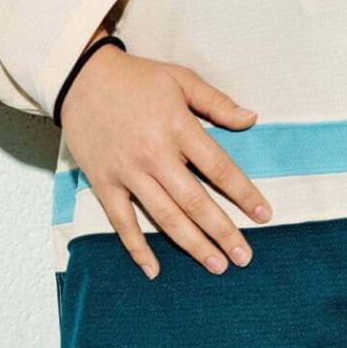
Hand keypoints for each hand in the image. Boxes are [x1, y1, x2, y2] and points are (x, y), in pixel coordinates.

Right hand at [59, 25, 273, 281]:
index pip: (219, 167)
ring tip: (216, 265)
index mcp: (178, 127)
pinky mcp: (104, 183)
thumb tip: (252, 118)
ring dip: (192, 245)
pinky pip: (122, 222)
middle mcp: (155, 154)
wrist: (82, 77)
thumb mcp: (181, 79)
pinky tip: (154, 269)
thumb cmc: (137, 78)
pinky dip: (137, 248)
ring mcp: (128, 172)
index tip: (264, 215)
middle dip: (222, 232)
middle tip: (244, 257)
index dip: (243, 193)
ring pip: (164, 216)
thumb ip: (217, 102)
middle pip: (195, 201)